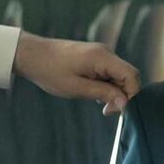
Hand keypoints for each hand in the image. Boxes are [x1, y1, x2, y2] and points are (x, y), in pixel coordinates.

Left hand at [13, 32, 140, 112]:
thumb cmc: (50, 71)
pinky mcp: (95, 58)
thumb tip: (125, 103)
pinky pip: (110, 73)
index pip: (132, 76)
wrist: (31, 55)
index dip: (132, 95)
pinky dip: (107, 86)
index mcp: (102, 57)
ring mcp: (101, 54)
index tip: (117, 110)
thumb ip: (104, 93)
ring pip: (119, 76)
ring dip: (114, 92)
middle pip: (128, 76)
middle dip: (123, 95)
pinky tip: (94, 94)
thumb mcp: (77, 88)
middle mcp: (106, 53)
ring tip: (98, 102)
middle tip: (107, 110)